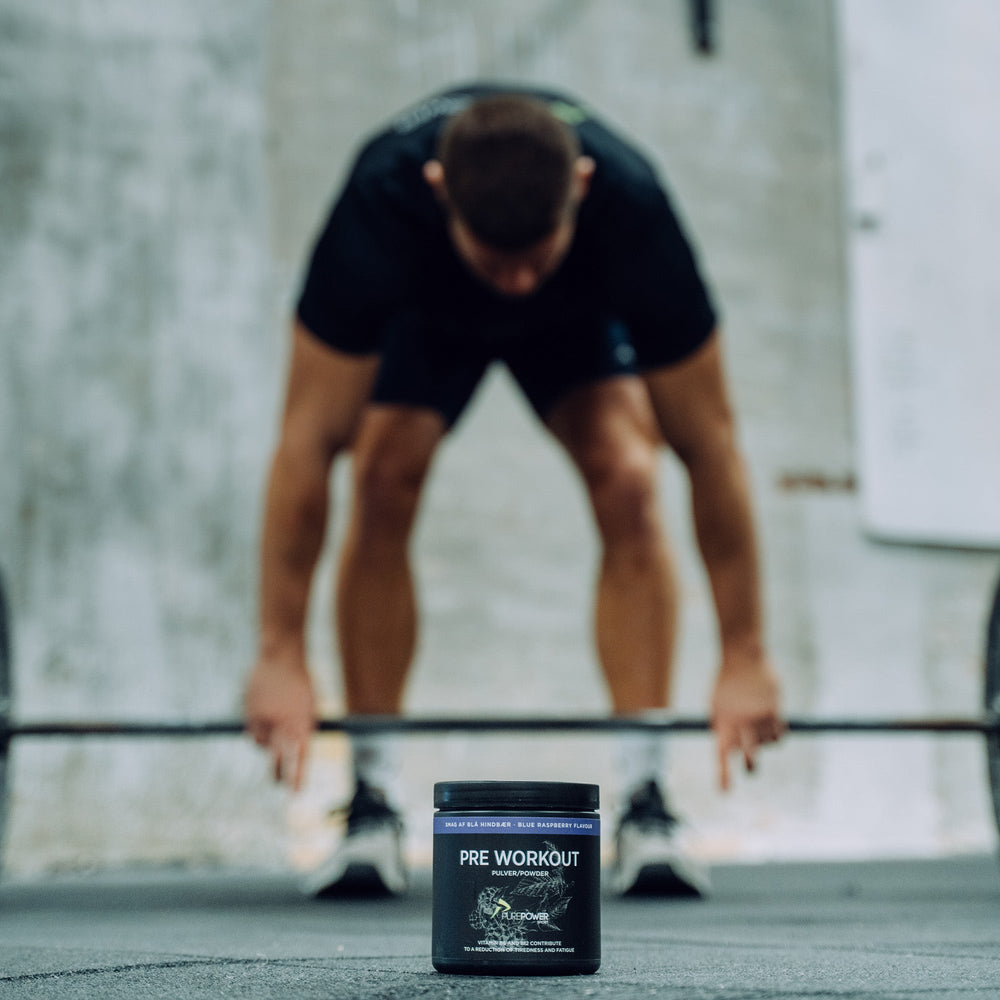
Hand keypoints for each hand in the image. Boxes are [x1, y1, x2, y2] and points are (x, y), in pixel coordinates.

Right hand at [244, 648, 316, 791]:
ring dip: (267, 742)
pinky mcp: (250, 713)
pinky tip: (264, 714)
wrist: (281, 657)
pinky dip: (257, 730)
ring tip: (275, 723)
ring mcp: (264, 719)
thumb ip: (301, 728)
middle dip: (277, 775)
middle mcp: (283, 724)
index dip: (297, 776)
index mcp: (302, 723)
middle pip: (278, 760)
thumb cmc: (301, 681)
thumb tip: (292, 750)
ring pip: (262, 745)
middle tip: (279, 783)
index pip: (300, 758)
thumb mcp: (309, 706)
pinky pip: (252, 731)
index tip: (295, 793)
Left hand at [710, 646, 783, 790]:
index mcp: (723, 722)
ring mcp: (759, 718)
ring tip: (757, 724)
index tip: (724, 792)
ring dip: (765, 741)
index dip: (723, 774)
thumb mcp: (715, 703)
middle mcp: (742, 723)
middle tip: (750, 767)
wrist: (742, 656)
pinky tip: (770, 723)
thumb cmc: (726, 681)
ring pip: (768, 745)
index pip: (721, 754)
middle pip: (750, 757)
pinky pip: (780, 734)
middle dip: (750, 765)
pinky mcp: (775, 711)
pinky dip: (777, 734)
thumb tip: (728, 749)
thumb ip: (721, 726)